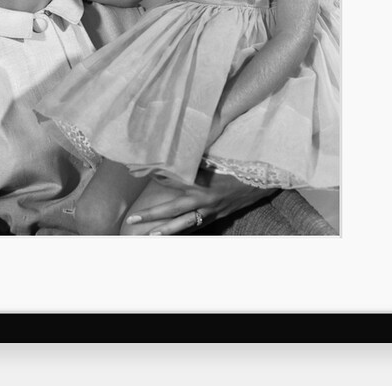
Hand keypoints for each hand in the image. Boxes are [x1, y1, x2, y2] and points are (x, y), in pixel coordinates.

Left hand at [123, 169, 276, 235]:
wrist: (258, 183)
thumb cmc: (235, 169)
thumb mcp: (214, 162)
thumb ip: (194, 162)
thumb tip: (176, 155)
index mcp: (200, 184)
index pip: (172, 183)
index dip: (155, 180)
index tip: (138, 177)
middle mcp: (202, 201)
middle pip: (172, 211)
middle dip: (151, 216)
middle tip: (132, 220)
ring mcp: (209, 212)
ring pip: (183, 225)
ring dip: (166, 231)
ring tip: (150, 236)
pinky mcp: (215, 218)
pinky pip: (196, 227)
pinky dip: (184, 232)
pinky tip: (171, 236)